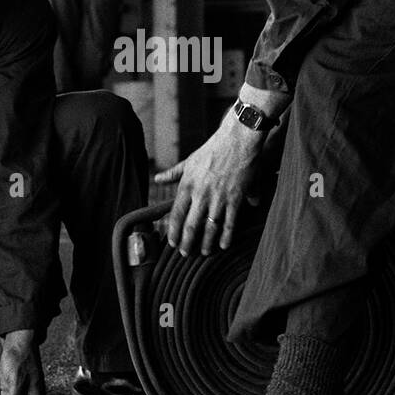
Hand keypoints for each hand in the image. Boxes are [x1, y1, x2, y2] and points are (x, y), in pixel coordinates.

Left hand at [153, 118, 263, 257]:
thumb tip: (157, 179)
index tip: (172, 242)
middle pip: (191, 225)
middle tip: (185, 254)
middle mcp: (200, 194)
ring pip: (209, 228)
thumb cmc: (212, 149)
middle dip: (187, 242)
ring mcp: (218, 198)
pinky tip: (224, 245)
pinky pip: (229, 222)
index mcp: (187, 185)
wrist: (237, 140)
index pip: (176, 214)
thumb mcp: (189, 161)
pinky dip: (226, 236)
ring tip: (203, 253)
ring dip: (206, 243)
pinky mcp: (235, 199)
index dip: (174, 231)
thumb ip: (173, 173)